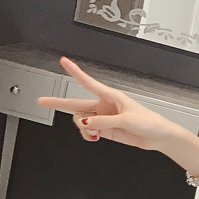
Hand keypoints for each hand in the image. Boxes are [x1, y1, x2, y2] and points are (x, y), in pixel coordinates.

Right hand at [37, 56, 175, 149]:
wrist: (157, 136)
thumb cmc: (149, 122)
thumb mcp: (126, 120)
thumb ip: (104, 122)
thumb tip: (85, 124)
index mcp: (111, 96)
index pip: (89, 82)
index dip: (75, 72)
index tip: (63, 61)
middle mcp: (104, 106)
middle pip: (76, 104)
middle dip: (59, 103)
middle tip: (41, 101)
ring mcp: (103, 118)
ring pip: (81, 120)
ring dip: (83, 128)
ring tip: (93, 133)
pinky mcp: (104, 130)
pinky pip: (88, 131)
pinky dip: (87, 135)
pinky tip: (94, 137)